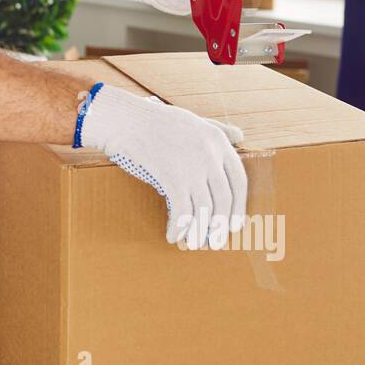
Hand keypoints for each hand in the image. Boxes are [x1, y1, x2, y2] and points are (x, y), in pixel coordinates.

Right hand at [78, 84, 246, 249]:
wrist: (124, 119)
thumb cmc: (155, 120)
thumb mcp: (194, 120)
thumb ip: (219, 129)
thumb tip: (241, 137)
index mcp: (217, 140)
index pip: (239, 180)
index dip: (238, 207)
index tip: (233, 225)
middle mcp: (210, 154)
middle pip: (224, 199)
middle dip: (219, 226)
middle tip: (214, 243)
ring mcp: (193, 166)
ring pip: (205, 210)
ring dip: (199, 232)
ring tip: (192, 244)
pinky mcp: (173, 177)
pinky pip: (183, 212)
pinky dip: (179, 228)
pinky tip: (172, 236)